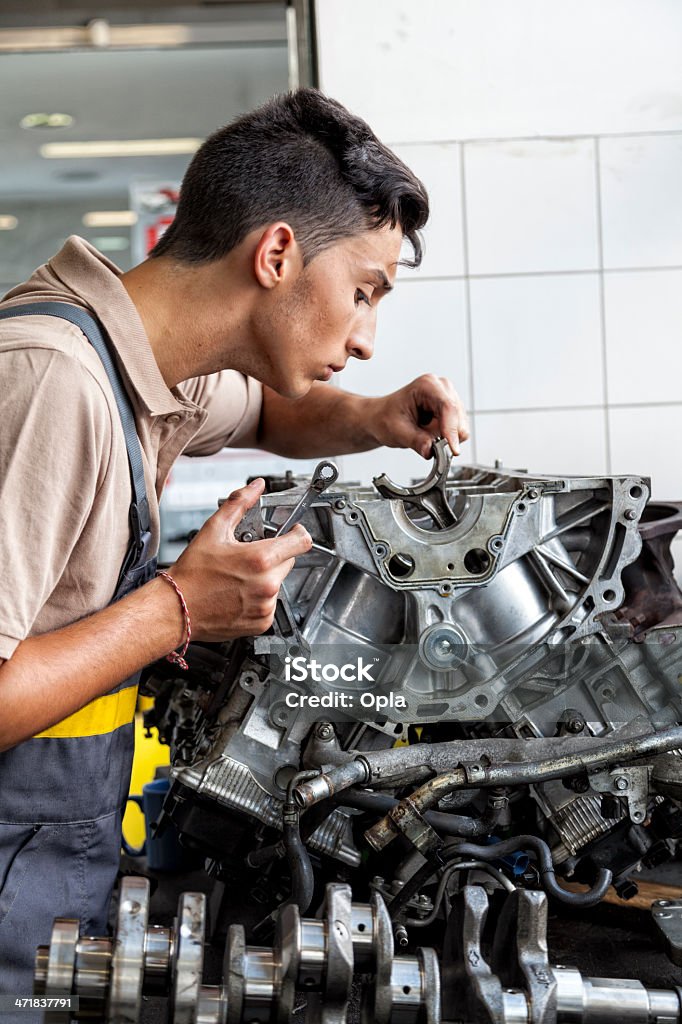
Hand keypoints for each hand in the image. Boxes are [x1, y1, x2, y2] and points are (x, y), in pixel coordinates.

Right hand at [169, 478, 311, 640]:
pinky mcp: (262, 622)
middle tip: (248, 558)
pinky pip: (271, 604)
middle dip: (273, 556)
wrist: (177, 608)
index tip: (291, 532)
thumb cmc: (192, 574)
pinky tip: (239, 594)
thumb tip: (255, 487)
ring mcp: (265, 605)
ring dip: (265, 578)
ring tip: (239, 578)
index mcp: (260, 559)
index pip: (301, 541)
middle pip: (288, 561)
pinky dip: (260, 599)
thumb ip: (240, 503)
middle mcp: (267, 584)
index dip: (297, 533)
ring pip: (279, 583)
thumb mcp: (214, 529)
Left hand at [367, 374, 469, 457]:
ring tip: (422, 434)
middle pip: (458, 419)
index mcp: (427, 386)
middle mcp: (442, 388)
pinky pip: (458, 432)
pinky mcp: (453, 412)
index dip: (452, 430)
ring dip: (445, 438)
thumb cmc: (386, 418)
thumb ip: (415, 441)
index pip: (448, 407)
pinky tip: (429, 434)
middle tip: (425, 444)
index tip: (453, 450)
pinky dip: (446, 439)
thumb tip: (430, 451)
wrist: (382, 418)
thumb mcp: (397, 431)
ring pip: (460, 427)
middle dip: (446, 437)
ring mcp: (450, 399)